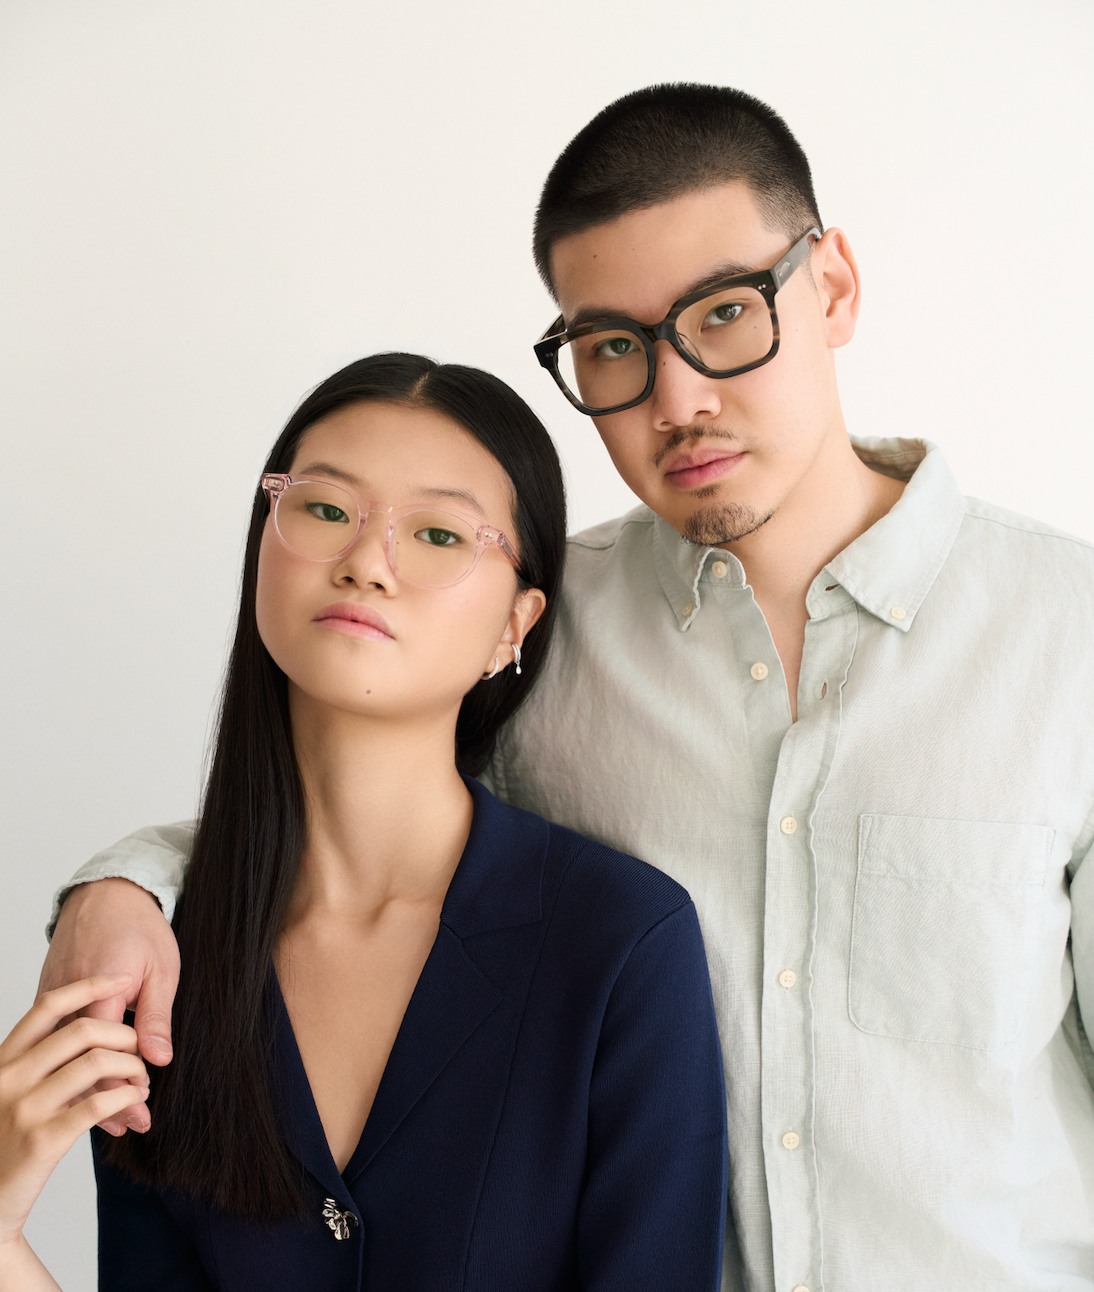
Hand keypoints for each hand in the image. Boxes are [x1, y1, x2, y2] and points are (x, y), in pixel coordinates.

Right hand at [0, 976, 149, 1253]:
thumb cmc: (3, 1151)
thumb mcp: (10, 1098)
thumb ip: (37, 1065)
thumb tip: (83, 1035)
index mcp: (2, 1061)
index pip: (47, 1005)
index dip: (89, 985)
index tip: (122, 978)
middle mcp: (8, 1077)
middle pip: (82, 1029)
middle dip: (124, 1035)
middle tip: (141, 1052)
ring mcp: (23, 1108)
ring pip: (97, 1063)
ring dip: (132, 1069)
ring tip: (141, 1084)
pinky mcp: (42, 1140)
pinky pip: (99, 1105)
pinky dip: (127, 1098)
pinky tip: (135, 1104)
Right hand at [37, 878, 178, 1135]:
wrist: (107, 893)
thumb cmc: (139, 927)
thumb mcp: (161, 968)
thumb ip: (156, 1014)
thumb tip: (158, 1058)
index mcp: (97, 989)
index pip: (102, 1055)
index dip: (120, 1088)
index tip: (141, 1107)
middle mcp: (66, 999)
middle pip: (80, 1065)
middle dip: (108, 1100)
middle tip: (135, 1122)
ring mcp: (51, 1001)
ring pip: (64, 1061)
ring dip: (93, 1090)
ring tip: (119, 1117)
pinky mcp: (46, 1001)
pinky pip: (56, 1045)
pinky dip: (77, 1069)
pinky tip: (97, 1091)